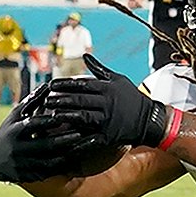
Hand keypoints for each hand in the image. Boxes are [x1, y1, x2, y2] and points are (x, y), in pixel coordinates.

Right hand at [0, 83, 104, 182]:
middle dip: (63, 139)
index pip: (33, 125)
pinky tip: (79, 160)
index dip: (49, 120)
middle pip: (44, 145)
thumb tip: (48, 85)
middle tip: (81, 133)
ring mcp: (25, 165)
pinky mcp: (31, 177)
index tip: (64, 115)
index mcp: (15, 131)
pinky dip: (65, 166)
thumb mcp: (17, 116)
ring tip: (85, 146)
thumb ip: (33, 102)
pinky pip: (51, 173)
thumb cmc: (10, 131)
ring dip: (69, 154)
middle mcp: (18, 149)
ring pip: (50, 161)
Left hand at [45, 54, 172, 148]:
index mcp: (107, 89)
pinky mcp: (109, 136)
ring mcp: (108, 121)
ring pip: (83, 117)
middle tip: (46, 99)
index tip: (51, 84)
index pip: (82, 84)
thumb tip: (85, 55)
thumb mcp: (118, 79)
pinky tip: (65, 141)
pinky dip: (78, 141)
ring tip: (51, 115)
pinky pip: (91, 138)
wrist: (149, 119)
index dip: (65, 84)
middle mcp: (107, 104)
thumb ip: (99, 69)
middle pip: (80, 100)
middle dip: (62, 99)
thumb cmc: (132, 97)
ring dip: (66, 116)